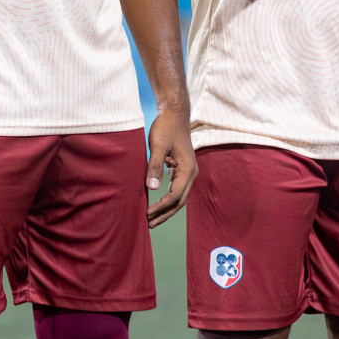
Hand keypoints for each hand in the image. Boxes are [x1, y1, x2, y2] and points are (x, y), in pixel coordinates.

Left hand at [145, 108, 196, 227]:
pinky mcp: (182, 169)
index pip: (175, 195)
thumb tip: (152, 188)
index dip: (161, 206)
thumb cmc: (166, 127)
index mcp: (187, 169)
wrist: (174, 114)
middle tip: (149, 224)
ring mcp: (188, 172)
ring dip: (167, 208)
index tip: (147, 213)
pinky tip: (157, 203)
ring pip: (179, 197)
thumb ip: (155, 166)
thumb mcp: (158, 145)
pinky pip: (177, 189)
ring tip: (152, 218)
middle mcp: (191, 173)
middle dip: (165, 214)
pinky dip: (168, 198)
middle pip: (180, 201)